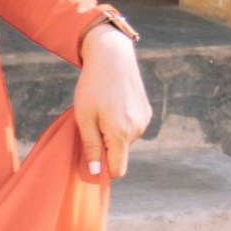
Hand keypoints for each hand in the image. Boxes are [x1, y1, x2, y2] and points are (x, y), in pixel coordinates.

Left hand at [71, 26, 151, 178]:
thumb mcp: (84, 118)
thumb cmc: (92, 88)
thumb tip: (95, 171)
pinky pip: (131, 128)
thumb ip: (91, 146)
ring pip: (125, 140)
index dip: (103, 170)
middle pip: (120, 154)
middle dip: (105, 147)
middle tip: (91, 124)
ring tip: (102, 111)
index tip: (89, 162)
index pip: (118, 169)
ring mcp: (144, 121)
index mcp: (121, 134)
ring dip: (112, 133)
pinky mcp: (146, 112)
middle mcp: (138, 130)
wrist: (112, 58)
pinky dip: (121, 123)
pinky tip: (113, 104)